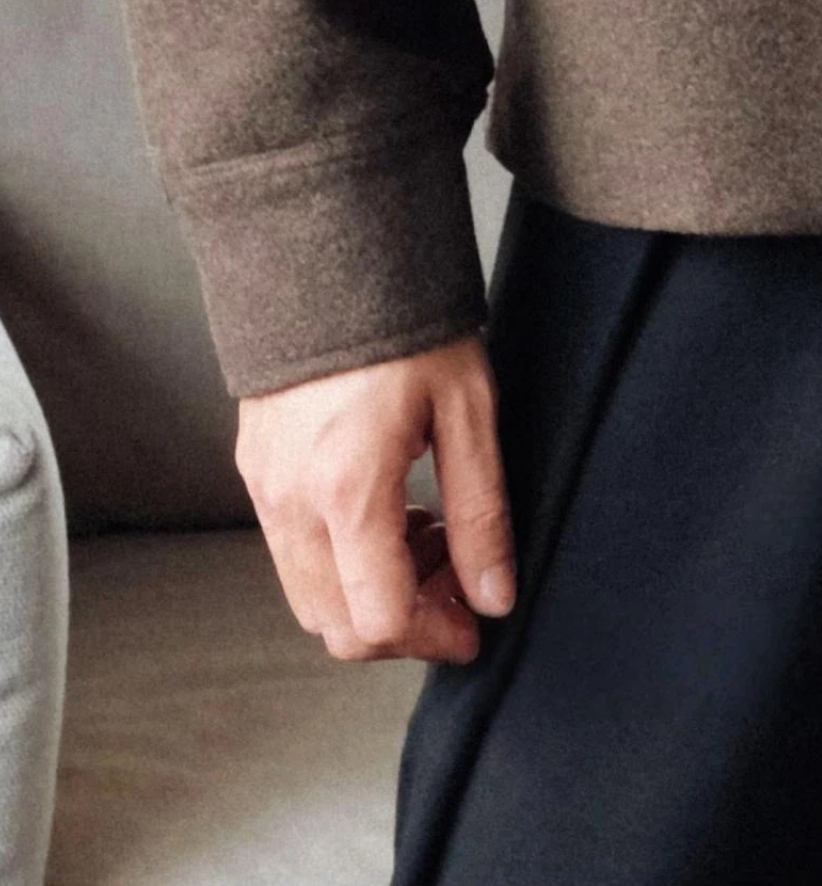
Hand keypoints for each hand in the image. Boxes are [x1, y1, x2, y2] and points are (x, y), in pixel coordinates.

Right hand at [234, 332, 516, 661]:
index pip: (378, 618)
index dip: (433, 636)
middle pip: (337, 624)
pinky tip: (394, 509)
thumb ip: (481, 513)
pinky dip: (344, 559)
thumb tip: (494, 597)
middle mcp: (291, 500)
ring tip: (431, 531)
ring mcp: (264, 488)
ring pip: (311, 595)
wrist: (336, 257)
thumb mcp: (468, 410)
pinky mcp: (256, 472)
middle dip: (405, 623)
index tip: (474, 623)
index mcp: (347, 487)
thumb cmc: (410, 324)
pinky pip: (294, 553)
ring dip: (373, 592)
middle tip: (459, 576)